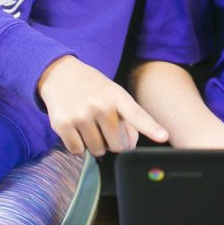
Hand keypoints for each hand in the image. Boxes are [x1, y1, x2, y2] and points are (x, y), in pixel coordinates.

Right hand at [37, 55, 168, 155]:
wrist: (59, 73)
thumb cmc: (93, 88)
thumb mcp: (114, 94)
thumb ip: (128, 119)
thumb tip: (130, 145)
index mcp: (117, 96)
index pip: (137, 115)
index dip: (151, 128)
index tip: (164, 137)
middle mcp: (100, 105)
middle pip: (116, 146)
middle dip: (112, 142)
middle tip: (104, 127)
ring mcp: (81, 115)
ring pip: (97, 150)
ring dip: (95, 144)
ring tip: (89, 125)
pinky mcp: (63, 124)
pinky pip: (77, 151)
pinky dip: (78, 145)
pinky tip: (76, 129)